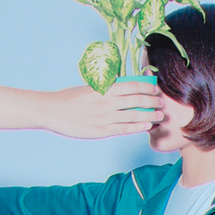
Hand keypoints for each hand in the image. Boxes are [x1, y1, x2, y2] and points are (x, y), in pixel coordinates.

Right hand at [42, 84, 162, 137]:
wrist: (52, 111)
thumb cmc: (70, 98)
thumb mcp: (89, 88)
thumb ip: (105, 87)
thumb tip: (120, 83)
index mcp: (103, 88)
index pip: (131, 85)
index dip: (146, 88)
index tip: (155, 89)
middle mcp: (106, 101)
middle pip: (136, 100)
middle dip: (152, 101)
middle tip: (161, 102)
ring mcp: (104, 117)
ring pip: (133, 115)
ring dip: (149, 115)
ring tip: (159, 115)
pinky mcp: (101, 130)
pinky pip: (123, 129)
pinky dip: (137, 127)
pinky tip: (146, 126)